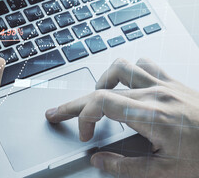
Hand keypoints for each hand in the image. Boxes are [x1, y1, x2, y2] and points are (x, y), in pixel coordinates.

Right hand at [46, 58, 198, 177]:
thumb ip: (126, 167)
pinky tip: (127, 85)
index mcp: (153, 116)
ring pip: (122, 68)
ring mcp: (165, 85)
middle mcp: (157, 94)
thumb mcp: (166, 172)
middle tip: (58, 113)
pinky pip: (145, 65)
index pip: (102, 102)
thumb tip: (99, 160)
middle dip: (76, 104)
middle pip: (103, 88)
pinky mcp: (173, 82)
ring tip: (96, 97)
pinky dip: (129, 72)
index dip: (83, 117)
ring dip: (102, 82)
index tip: (85, 136)